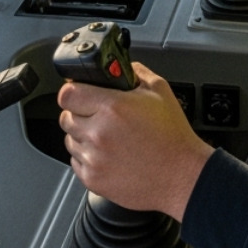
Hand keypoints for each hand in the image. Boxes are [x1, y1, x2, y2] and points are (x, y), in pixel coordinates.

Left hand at [58, 63, 212, 220]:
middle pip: (66, 117)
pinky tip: (108, 154)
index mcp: (112, 108)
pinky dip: (87, 157)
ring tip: (107, 137)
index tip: (79, 93)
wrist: (181, 176)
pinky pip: (76, 162)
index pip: (68, 94)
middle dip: (79, 113)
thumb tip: (118, 68)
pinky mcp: (93, 179)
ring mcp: (94, 159)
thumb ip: (135, 72)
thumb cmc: (173, 137)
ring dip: (82, 136)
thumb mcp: (160, 91)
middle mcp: (98, 133)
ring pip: (69, 140)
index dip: (73, 91)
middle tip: (98, 115)